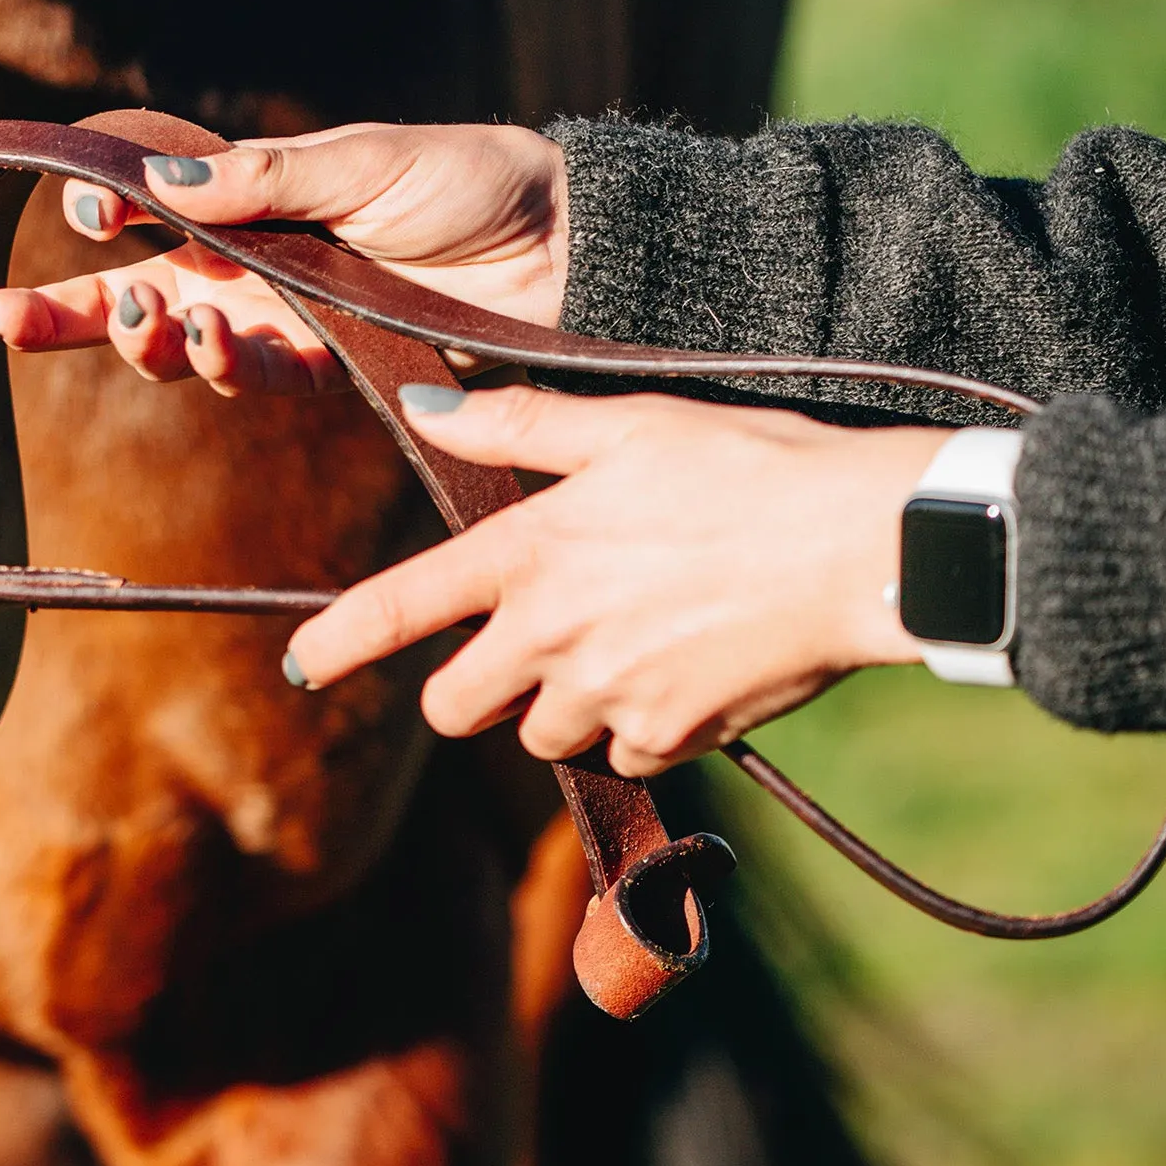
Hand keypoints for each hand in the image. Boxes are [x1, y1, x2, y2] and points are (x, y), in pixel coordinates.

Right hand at [0, 120, 567, 394]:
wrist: (567, 250)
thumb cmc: (474, 183)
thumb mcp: (366, 160)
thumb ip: (265, 176)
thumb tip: (161, 185)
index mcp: (257, 197)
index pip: (151, 207)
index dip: (100, 212)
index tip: (80, 210)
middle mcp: (258, 261)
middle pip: (137, 290)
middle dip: (64, 310)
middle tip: (5, 318)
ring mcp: (288, 318)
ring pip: (180, 343)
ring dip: (142, 337)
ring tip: (142, 316)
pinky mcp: (328, 369)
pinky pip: (249, 376)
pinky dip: (216, 363)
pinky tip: (204, 337)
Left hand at [286, 384, 950, 776]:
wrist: (864, 545)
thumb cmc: (748, 466)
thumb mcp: (626, 425)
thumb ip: (514, 427)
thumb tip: (422, 410)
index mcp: (531, 553)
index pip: (400, 608)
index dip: (337, 642)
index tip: (300, 667)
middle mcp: (553, 636)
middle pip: (457, 708)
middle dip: (472, 691)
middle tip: (520, 651)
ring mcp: (610, 698)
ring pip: (543, 735)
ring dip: (563, 706)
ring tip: (632, 641)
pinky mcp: (670, 740)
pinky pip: (621, 755)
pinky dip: (637, 728)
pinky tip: (684, 667)